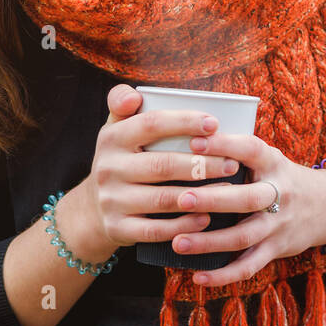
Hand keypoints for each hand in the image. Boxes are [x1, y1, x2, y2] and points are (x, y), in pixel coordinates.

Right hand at [81, 85, 238, 254]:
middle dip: (202, 164)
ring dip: (199, 195)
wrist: (93, 208)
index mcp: (112, 137)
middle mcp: (108, 168)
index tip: (215, 124)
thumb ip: (124, 102)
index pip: (151, 124)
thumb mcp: (116, 128)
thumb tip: (136, 95)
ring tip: (228, 188)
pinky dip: (184, 225)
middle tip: (232, 163)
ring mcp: (111, 201)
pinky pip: (156, 230)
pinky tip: (206, 218)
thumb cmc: (122, 159)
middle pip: (162, 165)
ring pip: (162, 199)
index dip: (184, 122)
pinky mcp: (118, 229)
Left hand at [174, 131, 325, 285]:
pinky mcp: (276, 249)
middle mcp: (279, 194)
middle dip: (213, 199)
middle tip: (181, 199)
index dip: (224, 145)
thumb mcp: (268, 157)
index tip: (194, 142)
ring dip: (209, 242)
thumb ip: (237, 151)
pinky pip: (249, 266)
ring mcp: (278, 224)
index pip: (250, 149)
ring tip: (178, 242)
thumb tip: (186, 135)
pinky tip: (198, 277)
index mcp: (273, 163)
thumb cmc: (281, 176)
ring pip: (244, 236)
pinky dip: (224, 275)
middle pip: (247, 198)